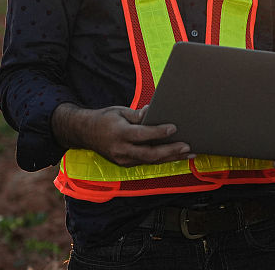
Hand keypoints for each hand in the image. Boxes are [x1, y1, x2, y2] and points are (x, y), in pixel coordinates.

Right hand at [52, 103, 192, 166]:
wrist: (85, 133)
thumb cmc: (105, 119)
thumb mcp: (119, 111)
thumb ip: (137, 114)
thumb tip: (151, 111)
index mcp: (119, 133)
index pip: (142, 134)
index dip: (158, 132)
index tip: (173, 128)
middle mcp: (121, 150)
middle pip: (149, 154)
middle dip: (170, 151)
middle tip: (187, 147)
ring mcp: (123, 160)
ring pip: (150, 161)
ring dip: (171, 158)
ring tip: (189, 154)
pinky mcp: (125, 164)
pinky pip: (146, 162)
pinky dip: (162, 159)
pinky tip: (176, 156)